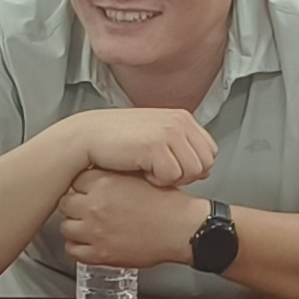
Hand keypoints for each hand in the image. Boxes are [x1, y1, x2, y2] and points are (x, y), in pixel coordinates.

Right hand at [51, 108, 216, 187]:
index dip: (194, 167)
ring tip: (151, 171)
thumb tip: (205, 171)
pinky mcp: (156, 145)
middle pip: (206, 163)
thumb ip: (182, 150)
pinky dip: (158, 181)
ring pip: (193, 171)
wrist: (88, 137)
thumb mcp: (157, 139)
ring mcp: (169, 132)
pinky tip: (142, 172)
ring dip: (172, 178)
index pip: (210, 151)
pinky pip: (173, 176)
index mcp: (182, 118)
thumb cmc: (119, 142)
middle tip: (160, 172)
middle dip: (186, 175)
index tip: (171, 168)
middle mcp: (179, 121)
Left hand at [59, 169, 207, 268]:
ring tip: (89, 225)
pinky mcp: (100, 253)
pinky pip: (73, 251)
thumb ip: (115, 174)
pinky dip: (78, 248)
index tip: (87, 189)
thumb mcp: (139, 176)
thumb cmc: (167, 204)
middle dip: (76, 205)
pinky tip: (89, 242)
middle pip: (66, 202)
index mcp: (105, 182)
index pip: (75, 180)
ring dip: (76, 226)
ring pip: (66, 227)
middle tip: (87, 208)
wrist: (182, 229)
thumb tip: (98, 174)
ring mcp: (95, 230)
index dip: (82, 186)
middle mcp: (95, 205)